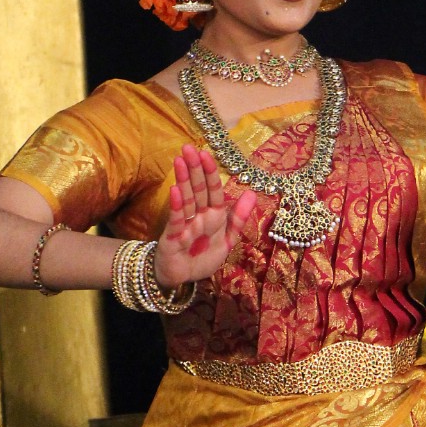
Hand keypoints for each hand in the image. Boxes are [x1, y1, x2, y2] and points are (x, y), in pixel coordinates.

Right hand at [153, 144, 256, 288]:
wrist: (182, 278)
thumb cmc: (202, 257)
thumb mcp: (227, 240)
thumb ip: (239, 219)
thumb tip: (252, 193)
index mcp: (214, 215)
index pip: (213, 190)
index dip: (211, 172)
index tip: (206, 153)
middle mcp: (199, 216)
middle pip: (198, 189)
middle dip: (194, 169)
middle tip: (188, 147)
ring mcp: (184, 225)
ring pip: (186, 199)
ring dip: (183, 180)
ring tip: (180, 160)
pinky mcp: (173, 237)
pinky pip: (176, 220)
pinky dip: (176, 206)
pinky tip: (175, 190)